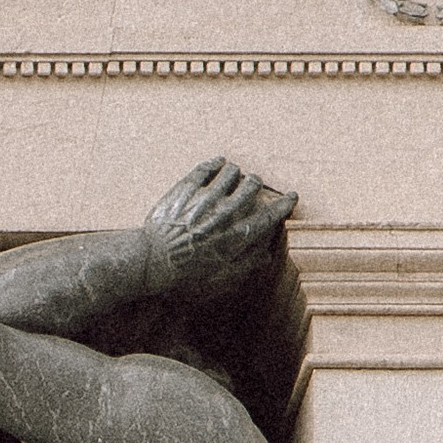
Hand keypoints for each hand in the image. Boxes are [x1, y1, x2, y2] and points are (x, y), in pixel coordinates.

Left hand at [140, 157, 293, 300]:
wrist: (151, 261)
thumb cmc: (183, 275)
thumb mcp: (218, 279)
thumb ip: (244, 265)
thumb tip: (266, 256)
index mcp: (234, 237)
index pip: (267, 216)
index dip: (283, 205)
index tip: (291, 196)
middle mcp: (223, 215)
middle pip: (251, 187)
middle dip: (256, 184)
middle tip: (254, 184)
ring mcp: (203, 199)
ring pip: (230, 173)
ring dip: (236, 172)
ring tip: (234, 174)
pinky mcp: (185, 190)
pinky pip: (206, 168)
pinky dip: (215, 163)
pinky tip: (218, 163)